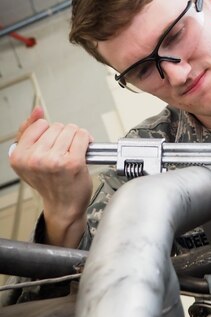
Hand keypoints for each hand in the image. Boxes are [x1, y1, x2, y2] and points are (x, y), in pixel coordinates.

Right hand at [9, 107, 93, 245]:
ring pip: (70, 129)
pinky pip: (82, 136)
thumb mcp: (29, 157)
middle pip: (56, 126)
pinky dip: (86, 141)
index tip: (52, 146)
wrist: (63, 206)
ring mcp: (53, 161)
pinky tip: (83, 153)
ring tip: (72, 154)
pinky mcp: (72, 163)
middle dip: (63, 136)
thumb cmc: (50, 182)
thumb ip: (29, 131)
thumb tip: (37, 110)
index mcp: (19, 156)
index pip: (39, 124)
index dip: (49, 133)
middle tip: (63, 152)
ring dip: (75, 139)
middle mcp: (34, 159)